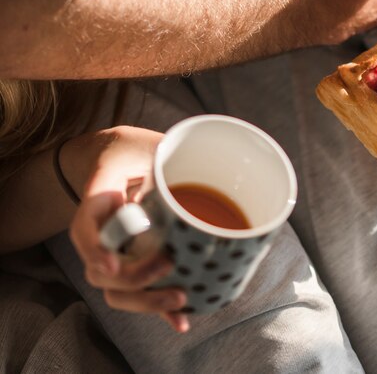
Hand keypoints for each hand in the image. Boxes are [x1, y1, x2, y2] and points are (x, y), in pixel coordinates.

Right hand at [68, 126, 190, 332]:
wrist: (122, 156)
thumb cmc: (136, 148)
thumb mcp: (149, 144)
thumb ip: (167, 156)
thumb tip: (204, 161)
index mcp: (100, 198)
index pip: (84, 227)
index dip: (94, 249)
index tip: (110, 264)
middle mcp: (103, 231)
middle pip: (100, 270)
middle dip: (132, 278)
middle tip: (166, 266)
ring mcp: (117, 249)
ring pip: (116, 288)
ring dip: (145, 301)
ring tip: (181, 298)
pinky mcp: (135, 259)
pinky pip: (139, 290)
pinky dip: (158, 308)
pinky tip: (182, 320)